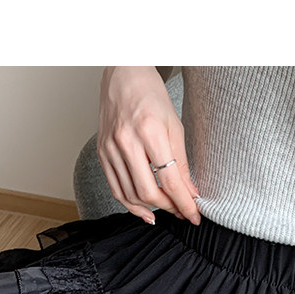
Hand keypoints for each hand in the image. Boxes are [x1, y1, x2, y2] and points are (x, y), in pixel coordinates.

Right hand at [97, 66, 200, 225]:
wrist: (124, 76)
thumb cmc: (151, 97)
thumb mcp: (174, 127)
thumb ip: (182, 163)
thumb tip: (189, 193)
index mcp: (150, 131)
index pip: (169, 179)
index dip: (183, 203)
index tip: (193, 216)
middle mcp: (126, 141)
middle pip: (148, 191)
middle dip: (168, 207)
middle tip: (181, 211)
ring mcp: (110, 148)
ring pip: (130, 194)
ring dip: (150, 208)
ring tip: (165, 210)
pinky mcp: (101, 152)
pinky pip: (115, 188)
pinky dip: (129, 203)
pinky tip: (143, 210)